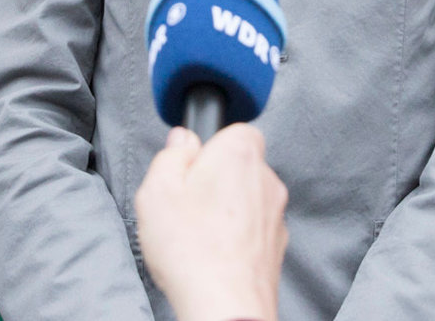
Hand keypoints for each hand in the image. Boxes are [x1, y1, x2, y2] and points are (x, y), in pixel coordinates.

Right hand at [133, 124, 288, 320]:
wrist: (224, 304)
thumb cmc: (190, 248)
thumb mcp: (157, 190)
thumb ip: (171, 155)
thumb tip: (183, 141)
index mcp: (239, 152)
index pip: (233, 130)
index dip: (208, 148)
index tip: (188, 169)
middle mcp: (266, 178)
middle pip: (239, 166)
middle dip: (216, 180)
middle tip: (186, 204)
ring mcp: (276, 214)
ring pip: (247, 199)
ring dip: (227, 211)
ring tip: (197, 235)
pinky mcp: (277, 245)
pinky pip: (253, 229)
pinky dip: (237, 237)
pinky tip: (213, 254)